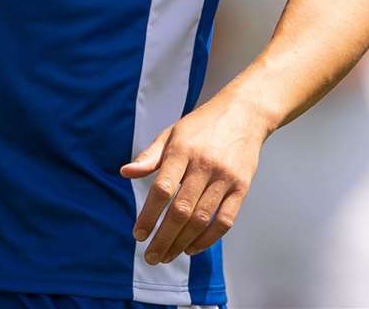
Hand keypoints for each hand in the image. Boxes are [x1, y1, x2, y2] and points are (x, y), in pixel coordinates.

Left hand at [119, 95, 267, 265]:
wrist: (244, 114)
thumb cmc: (201, 126)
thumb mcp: (172, 133)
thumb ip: (150, 156)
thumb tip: (124, 173)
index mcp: (182, 150)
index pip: (162, 189)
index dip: (149, 215)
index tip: (138, 235)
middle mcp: (204, 165)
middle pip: (181, 210)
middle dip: (164, 237)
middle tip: (151, 256)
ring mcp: (225, 178)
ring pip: (202, 219)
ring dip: (182, 242)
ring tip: (167, 255)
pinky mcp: (242, 187)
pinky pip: (225, 220)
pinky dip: (208, 239)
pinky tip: (192, 248)